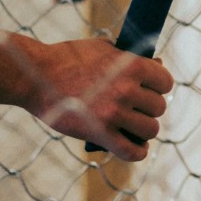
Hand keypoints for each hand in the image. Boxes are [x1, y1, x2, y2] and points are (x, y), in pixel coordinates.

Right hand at [24, 38, 173, 160]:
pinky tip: (134, 146)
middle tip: (135, 108)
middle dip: (148, 108)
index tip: (149, 90)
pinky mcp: (99, 133)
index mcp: (131, 65)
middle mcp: (127, 89)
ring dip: (143, 129)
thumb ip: (131, 57)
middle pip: (158, 107)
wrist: (35, 75)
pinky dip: (137, 151)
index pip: (165, 82)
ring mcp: (113, 112)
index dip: (158, 86)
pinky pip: (132, 151)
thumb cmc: (68, 58)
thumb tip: (158, 64)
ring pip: (150, 130)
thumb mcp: (103, 48)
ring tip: (132, 126)